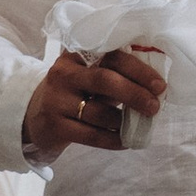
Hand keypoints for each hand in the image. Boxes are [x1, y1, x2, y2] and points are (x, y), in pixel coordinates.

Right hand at [23, 45, 166, 158]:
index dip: (139, 70)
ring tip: (138, 124)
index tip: (160, 85)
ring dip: (124, 120)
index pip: (112, 56)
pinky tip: (125, 141)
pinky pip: (91, 135)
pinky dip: (113, 139)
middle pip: (105, 80)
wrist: (34, 116)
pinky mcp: (54, 126)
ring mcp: (56, 100)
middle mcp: (64, 73)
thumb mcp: (89, 76)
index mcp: (77, 54)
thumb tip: (154, 87)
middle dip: (135, 94)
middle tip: (155, 106)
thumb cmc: (74, 93)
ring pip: (98, 112)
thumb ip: (116, 75)